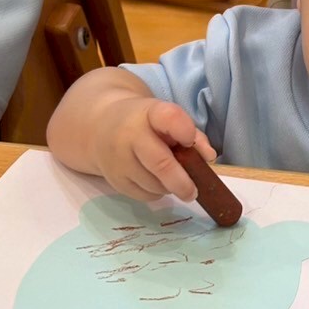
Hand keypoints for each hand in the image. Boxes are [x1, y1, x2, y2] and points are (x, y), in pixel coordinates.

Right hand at [94, 95, 216, 201]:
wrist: (99, 126)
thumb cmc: (144, 123)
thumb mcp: (166, 119)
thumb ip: (191, 134)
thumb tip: (209, 157)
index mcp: (149, 113)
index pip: (169, 117)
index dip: (185, 131)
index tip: (189, 141)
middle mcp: (130, 134)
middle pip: (161, 164)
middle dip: (182, 182)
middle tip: (193, 192)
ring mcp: (119, 159)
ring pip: (155, 185)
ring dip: (170, 187)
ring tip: (170, 178)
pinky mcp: (114, 180)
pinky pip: (144, 195)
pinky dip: (156, 193)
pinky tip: (154, 181)